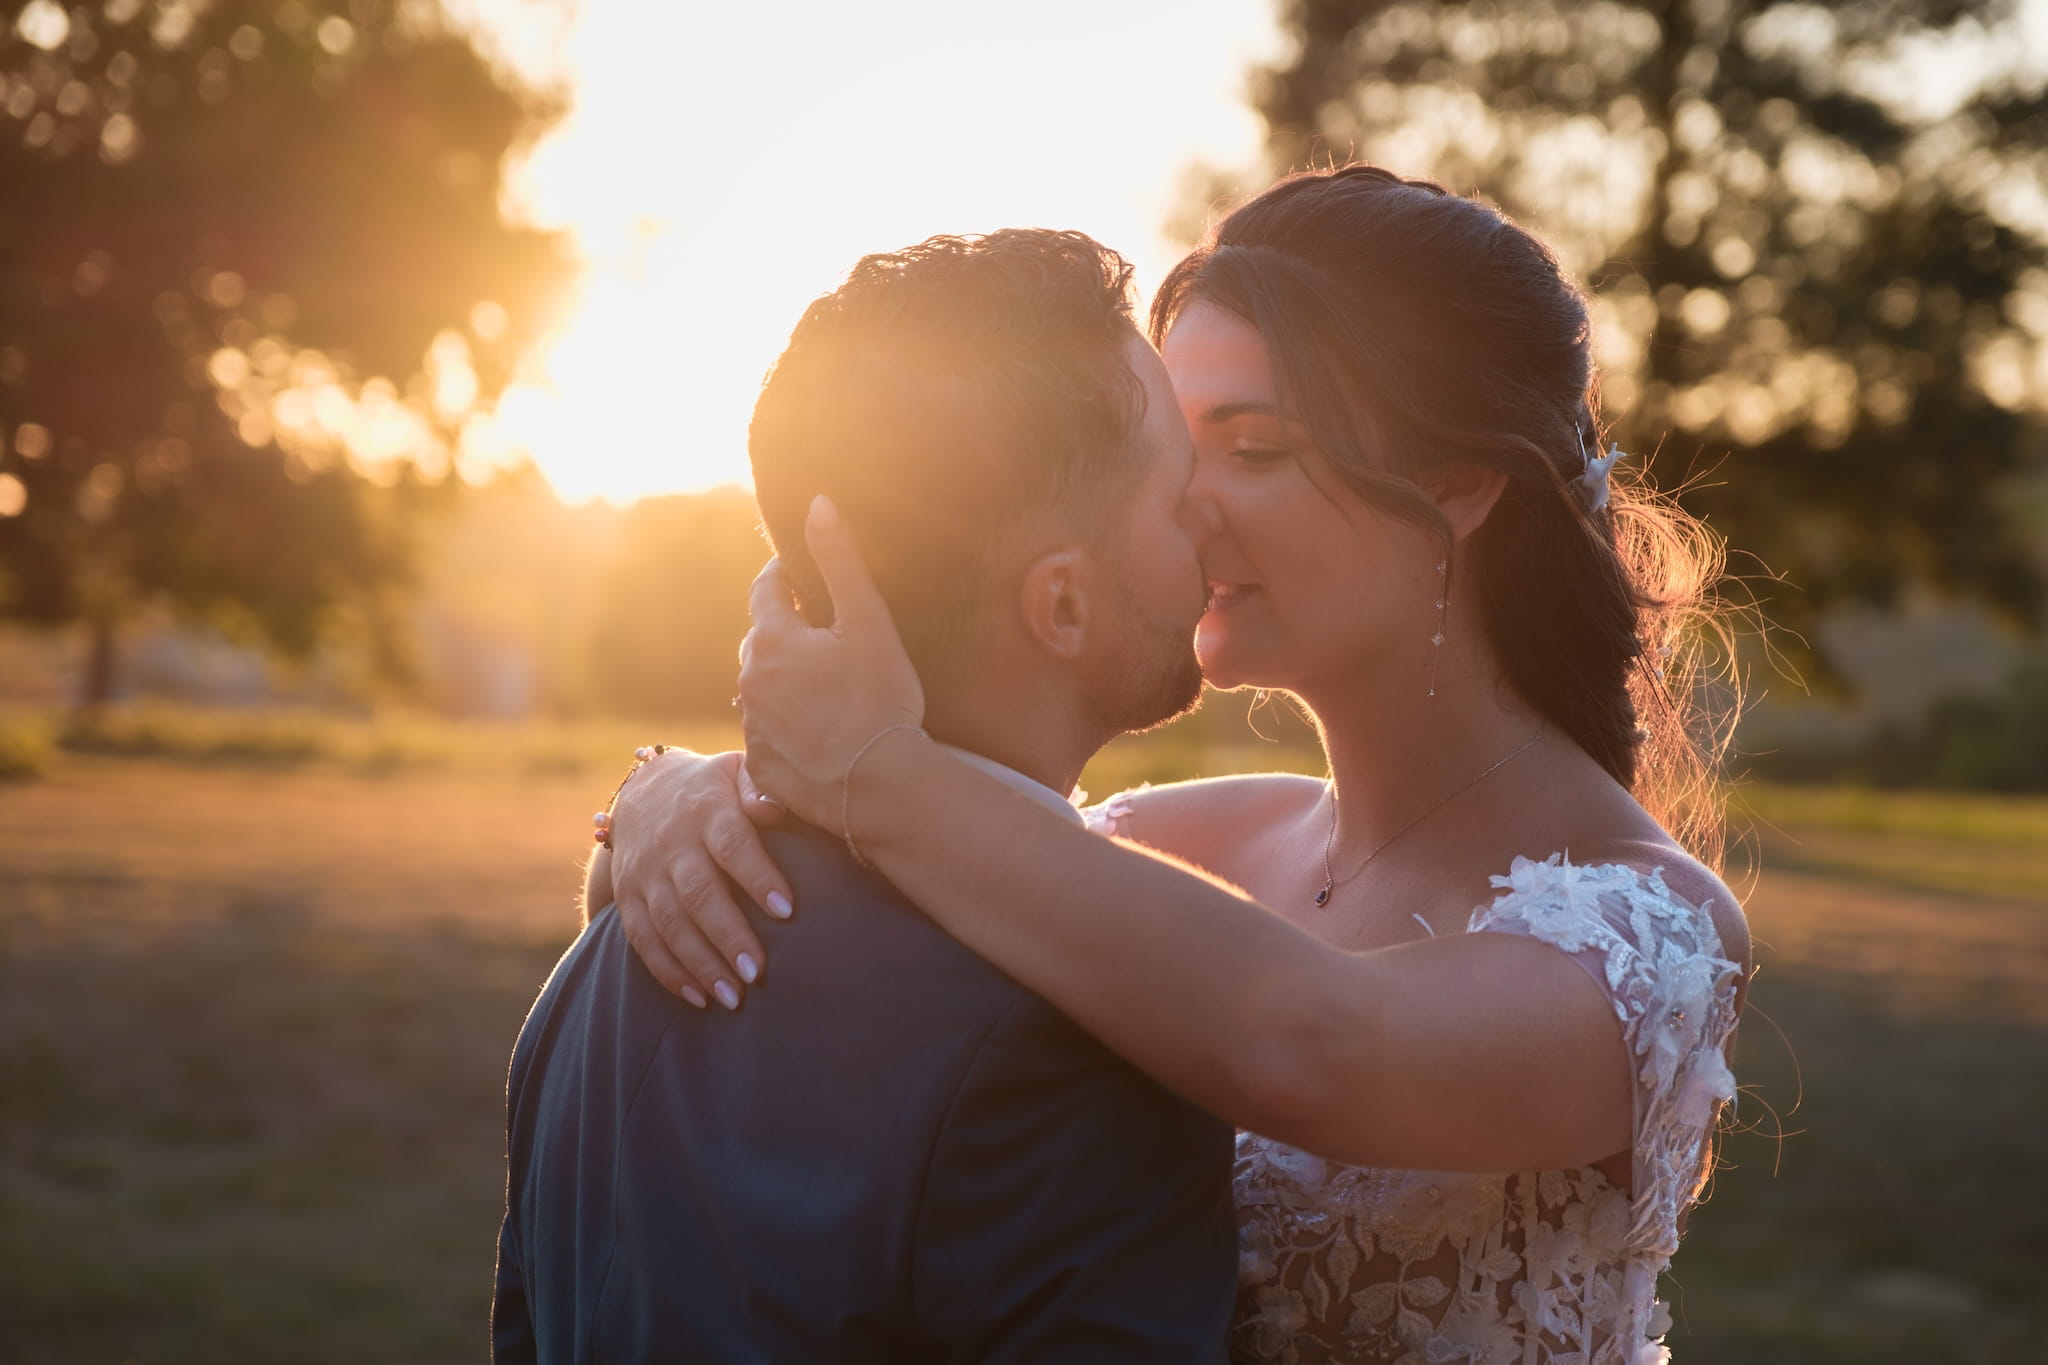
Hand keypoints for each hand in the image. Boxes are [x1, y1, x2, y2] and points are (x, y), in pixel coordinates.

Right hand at [611, 748, 792, 1009]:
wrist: (645, 789)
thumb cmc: (715, 788)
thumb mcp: (736, 770)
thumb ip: (759, 785)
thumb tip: (773, 808)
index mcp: (706, 808)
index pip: (732, 843)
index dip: (758, 877)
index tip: (788, 911)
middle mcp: (671, 842)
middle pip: (698, 892)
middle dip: (727, 936)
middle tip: (758, 973)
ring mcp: (645, 872)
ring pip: (668, 923)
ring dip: (700, 963)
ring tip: (733, 998)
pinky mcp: (627, 896)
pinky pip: (642, 939)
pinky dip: (668, 972)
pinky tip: (698, 998)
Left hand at [738, 496, 925, 831]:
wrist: (876, 786)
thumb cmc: (880, 700)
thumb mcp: (867, 622)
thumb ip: (840, 560)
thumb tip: (818, 502)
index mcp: (772, 638)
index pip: (767, 588)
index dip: (786, 575)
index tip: (804, 574)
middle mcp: (750, 679)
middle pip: (762, 638)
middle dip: (788, 630)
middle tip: (827, 635)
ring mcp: (752, 725)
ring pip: (763, 686)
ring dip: (786, 679)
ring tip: (827, 687)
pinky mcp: (762, 766)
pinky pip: (768, 731)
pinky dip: (787, 724)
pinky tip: (820, 729)